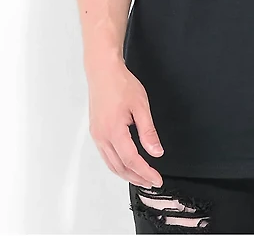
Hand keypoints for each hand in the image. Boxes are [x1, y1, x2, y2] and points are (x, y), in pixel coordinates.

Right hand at [87, 57, 163, 187]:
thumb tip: (156, 152)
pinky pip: (106, 155)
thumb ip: (148, 131)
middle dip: (136, 177)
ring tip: (141, 177)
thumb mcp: (141, 105)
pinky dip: (117, 164)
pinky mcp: (96, 131)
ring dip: (126, 174)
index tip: (157, 179)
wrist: (103, 72)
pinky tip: (126, 164)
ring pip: (111, 164)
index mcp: (114, 131)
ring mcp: (97, 135)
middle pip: (119, 167)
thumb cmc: (121, 84)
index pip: (132, 160)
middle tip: (151, 181)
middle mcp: (102, 137)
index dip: (146, 172)